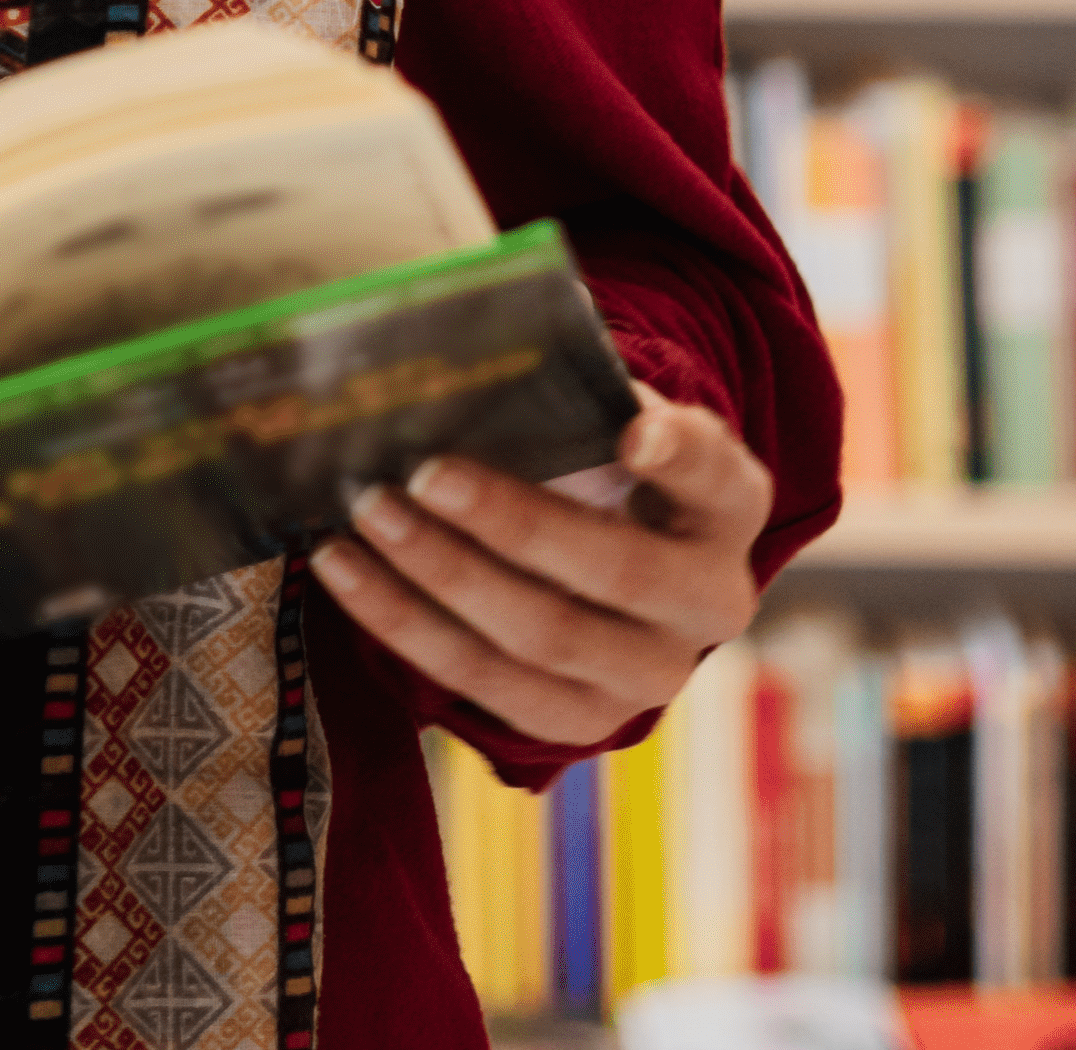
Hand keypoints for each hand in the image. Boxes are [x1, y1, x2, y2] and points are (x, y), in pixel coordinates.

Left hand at [307, 400, 770, 749]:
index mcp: (728, 504)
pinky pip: (484, 683)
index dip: (679, 454)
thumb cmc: (601, 470)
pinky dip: (405, 624)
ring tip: (367, 515)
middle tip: (424, 474)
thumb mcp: (608, 424)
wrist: (618, 573)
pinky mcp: (582, 721)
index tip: (631, 433)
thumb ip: (571, 398)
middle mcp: (709, 601)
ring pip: (542, 636)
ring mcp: (652, 676)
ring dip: (441, 576)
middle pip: (616, 570)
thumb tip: (475, 355)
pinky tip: (347, 571)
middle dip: (512, 522)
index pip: (715, 472)